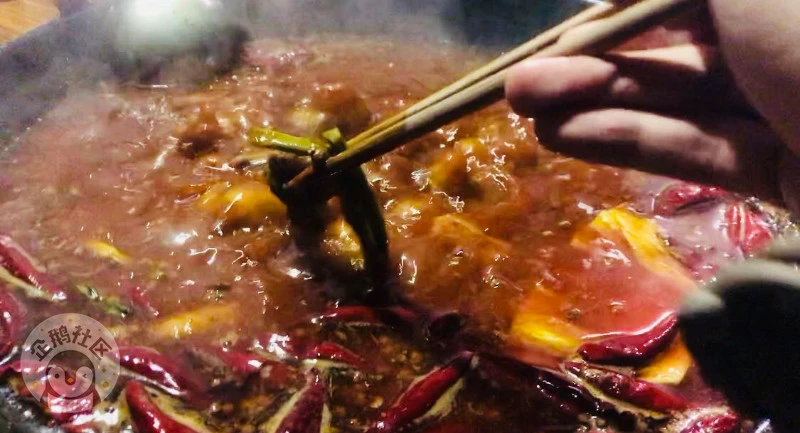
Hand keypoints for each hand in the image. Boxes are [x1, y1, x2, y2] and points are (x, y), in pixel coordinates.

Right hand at [505, 2, 799, 213]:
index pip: (675, 2)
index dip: (611, 17)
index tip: (557, 35)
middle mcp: (774, 44)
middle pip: (668, 51)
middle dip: (588, 65)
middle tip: (519, 83)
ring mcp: (780, 107)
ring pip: (673, 101)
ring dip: (596, 103)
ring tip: (527, 110)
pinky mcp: (775, 168)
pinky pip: (695, 147)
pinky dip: (629, 141)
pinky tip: (564, 136)